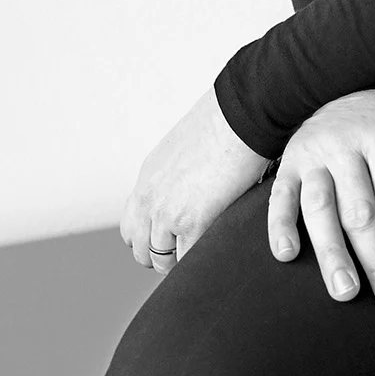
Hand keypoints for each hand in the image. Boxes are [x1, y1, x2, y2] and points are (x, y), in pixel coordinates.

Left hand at [122, 87, 269, 275]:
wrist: (242, 113)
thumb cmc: (229, 122)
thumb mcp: (189, 148)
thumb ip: (183, 173)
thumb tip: (201, 182)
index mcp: (148, 178)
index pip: (132, 226)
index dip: (152, 239)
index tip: (173, 241)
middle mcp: (149, 198)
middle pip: (140, 250)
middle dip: (163, 257)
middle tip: (192, 254)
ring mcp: (167, 214)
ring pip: (161, 262)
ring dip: (183, 263)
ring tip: (208, 255)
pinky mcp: (192, 223)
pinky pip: (188, 261)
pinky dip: (202, 261)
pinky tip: (220, 250)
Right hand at [268, 91, 374, 318]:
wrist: (348, 80)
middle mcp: (346, 144)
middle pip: (362, 215)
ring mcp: (314, 152)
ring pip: (320, 210)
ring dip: (332, 255)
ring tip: (345, 293)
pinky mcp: (289, 160)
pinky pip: (279, 196)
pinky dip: (280, 226)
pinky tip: (287, 255)